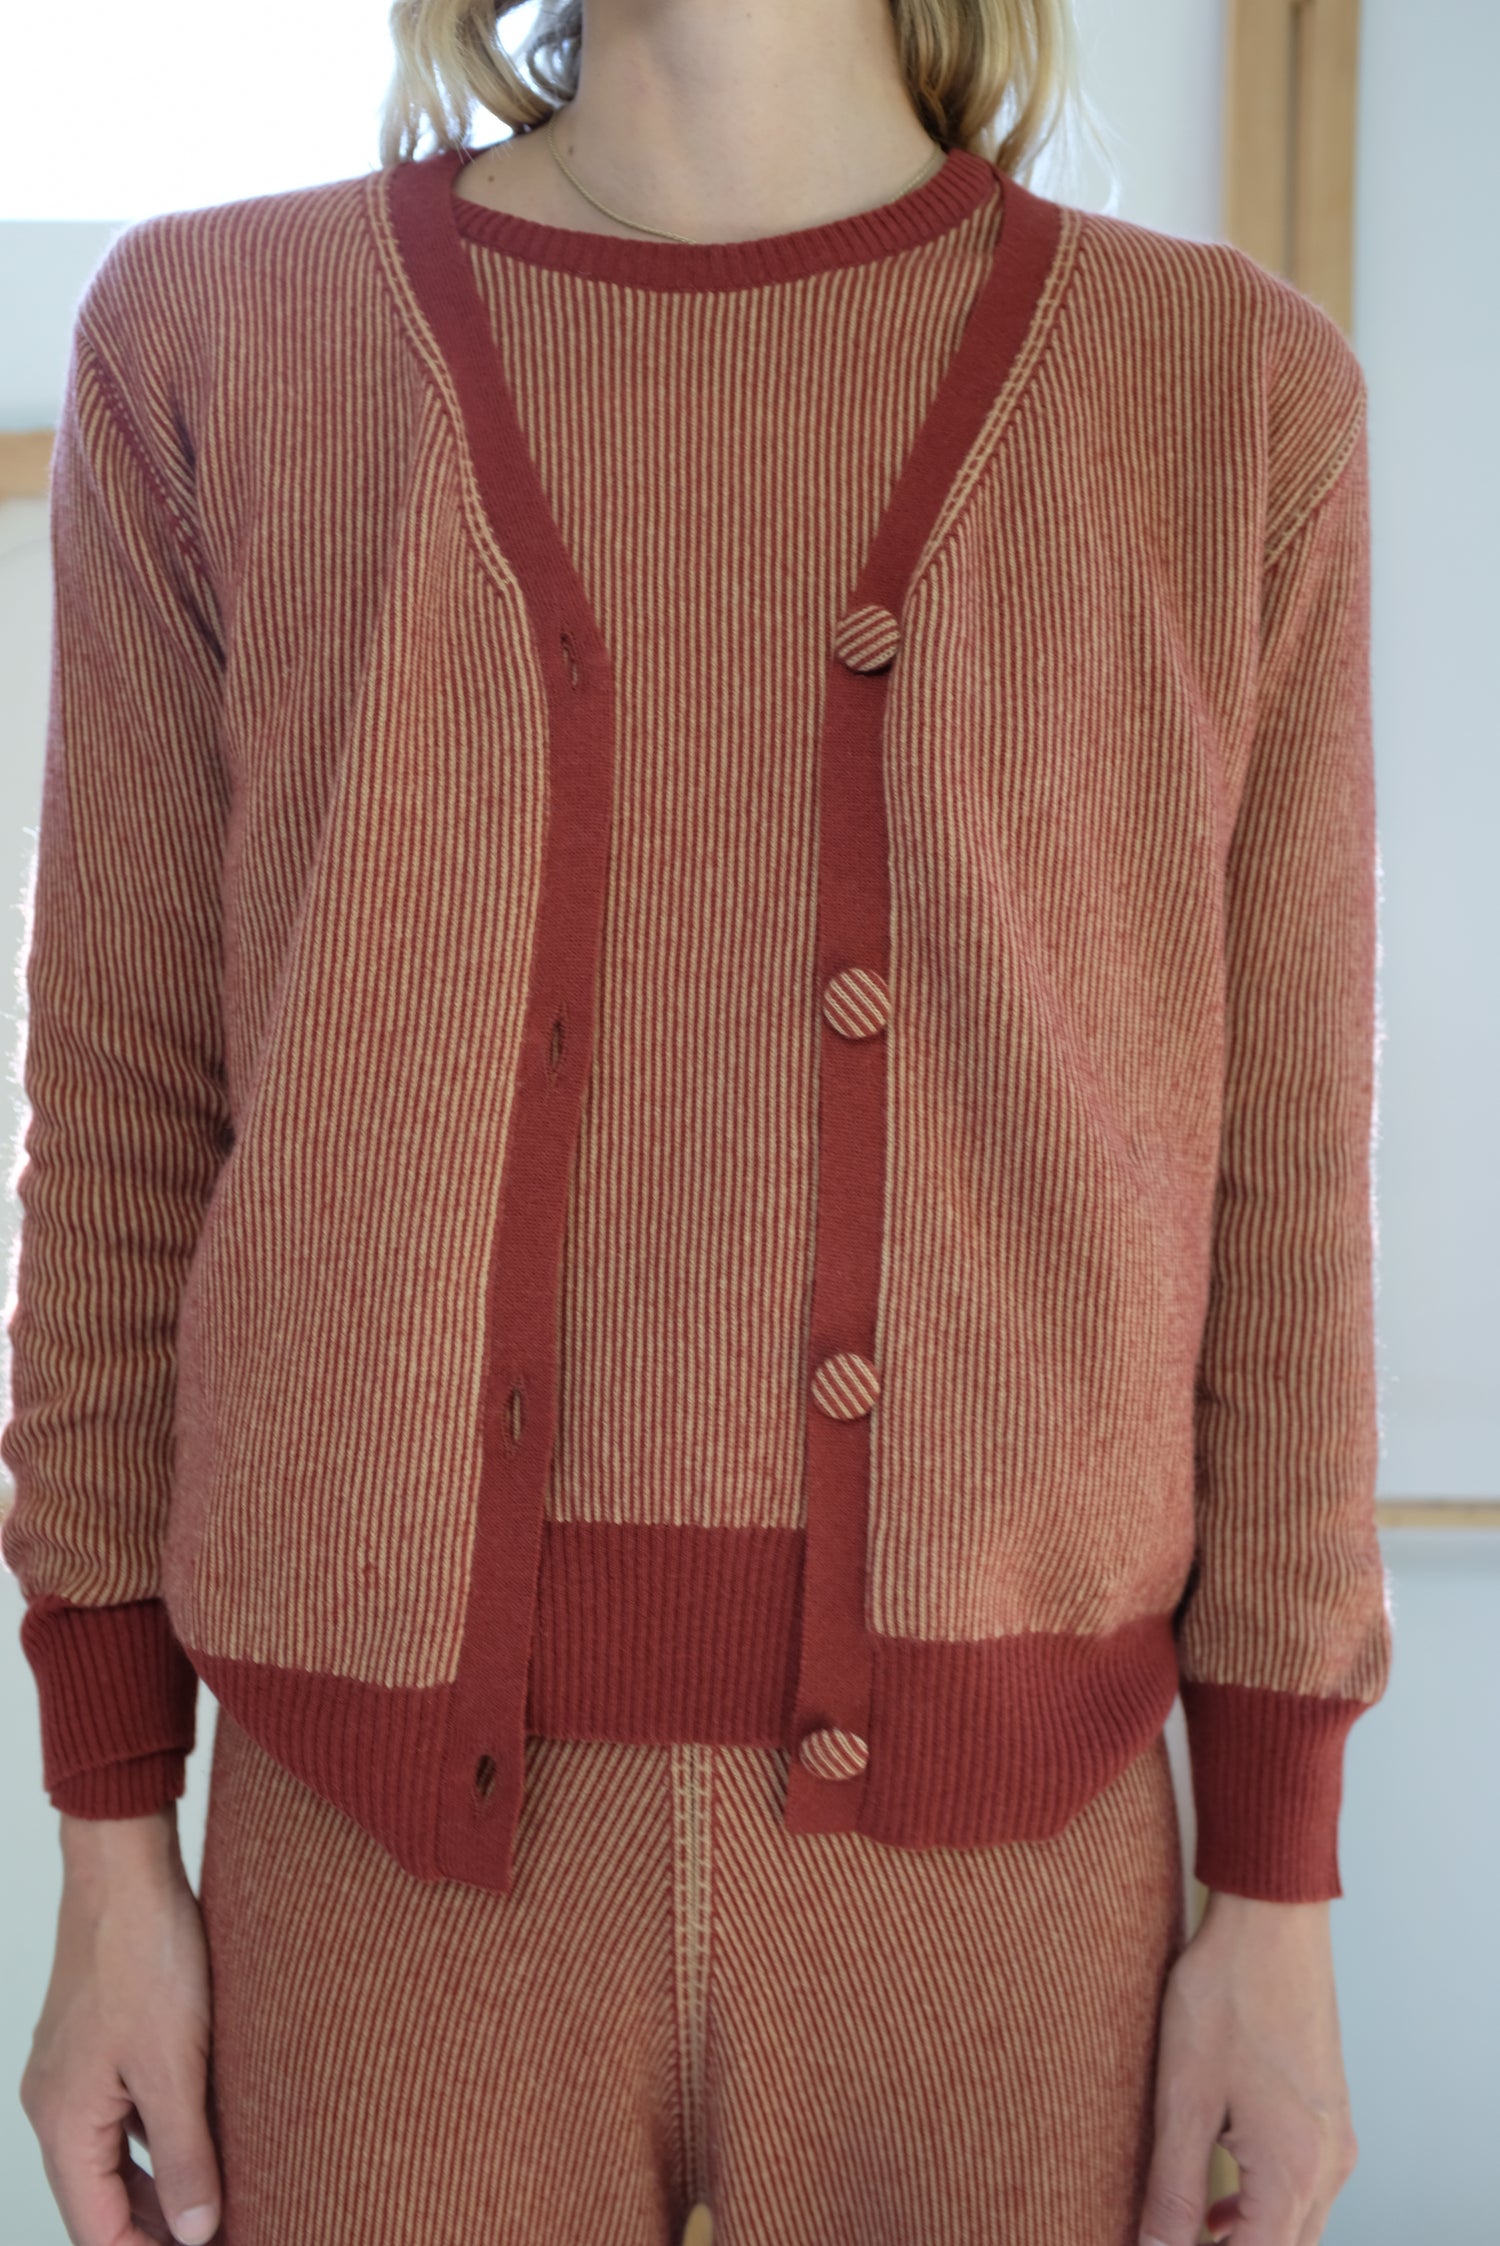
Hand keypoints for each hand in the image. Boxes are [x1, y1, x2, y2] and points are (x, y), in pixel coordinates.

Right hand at [20, 1808, 222, 2245]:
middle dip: (158, 2228)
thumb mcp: (175, 2066)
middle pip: (102, 2199)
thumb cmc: (141, 1953)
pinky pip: (123, 2113)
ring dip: (162, 2185)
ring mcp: (75, 2071)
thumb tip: (197, 2233)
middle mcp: (57, 2104)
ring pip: (115, 2156)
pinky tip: (207, 2140)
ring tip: (221, 2204)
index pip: (97, 2229)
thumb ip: (186, 2155)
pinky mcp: (99, 2040)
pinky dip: (160, 2138)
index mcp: (64, 2122)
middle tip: (224, 2233)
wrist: (126, 1866)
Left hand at [1138, 1889, 1357, 2245]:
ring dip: (1246, 2235)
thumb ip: (1174, 2187)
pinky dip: (1263, 2203)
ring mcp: (1335, 2138)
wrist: (1272, 1919)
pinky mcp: (1327, 2112)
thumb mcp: (1185, 2098)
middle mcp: (1329, 2165)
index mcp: (1296, 2171)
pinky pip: (1302, 2185)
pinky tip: (1219, 2195)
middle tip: (1167, 2235)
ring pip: (1296, 2223)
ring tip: (1184, 2227)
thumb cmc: (1226, 1995)